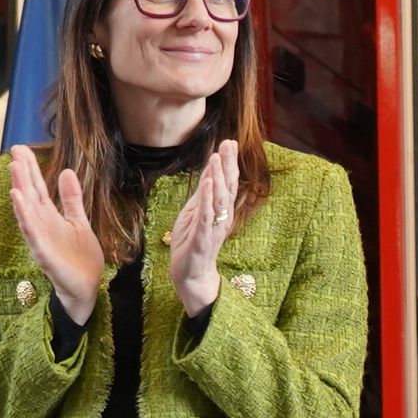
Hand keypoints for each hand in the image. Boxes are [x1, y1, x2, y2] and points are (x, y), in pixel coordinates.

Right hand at [3, 151, 106, 324]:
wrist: (87, 287)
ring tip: (14, 172)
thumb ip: (71, 199)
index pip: (37, 188)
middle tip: (15, 152)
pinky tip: (19, 204)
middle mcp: (41, 226)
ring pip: (27, 213)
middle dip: (22, 175)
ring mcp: (40, 240)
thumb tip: (66, 171)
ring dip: (20, 193)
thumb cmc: (80, 258)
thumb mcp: (79, 222)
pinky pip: (32, 235)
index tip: (21, 148)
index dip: (30, 168)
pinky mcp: (44, 255)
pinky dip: (26, 220)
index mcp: (50, 217)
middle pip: (29, 196)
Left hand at [163, 143, 241, 317]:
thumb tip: (208, 173)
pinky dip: (207, 198)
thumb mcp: (194, 214)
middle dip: (228, 165)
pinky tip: (206, 182)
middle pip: (228, 187)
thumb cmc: (191, 244)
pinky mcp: (203, 237)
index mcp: (220, 210)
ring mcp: (214, 227)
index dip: (229, 163)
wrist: (189, 274)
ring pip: (219, 199)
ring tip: (216, 158)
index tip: (229, 142)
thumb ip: (202, 195)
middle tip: (229, 143)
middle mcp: (222, 217)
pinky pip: (207, 215)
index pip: (227, 183)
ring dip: (218, 178)